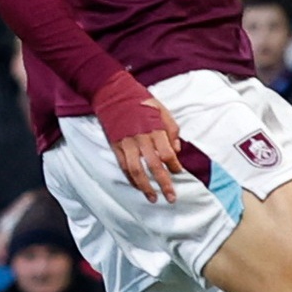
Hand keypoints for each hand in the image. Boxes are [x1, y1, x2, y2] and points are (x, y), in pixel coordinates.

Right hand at [92, 70, 183, 202]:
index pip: (167, 153)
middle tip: (171, 197)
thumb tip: (177, 150)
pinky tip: (138, 187)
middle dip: (164, 183)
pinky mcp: (115, 146)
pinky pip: (123, 166)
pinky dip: (131, 179)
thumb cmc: (141, 101)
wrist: (113, 93)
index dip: (174, 165)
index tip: (179, 173)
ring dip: (145, 186)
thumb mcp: (162, 110)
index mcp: (154, 128)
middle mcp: (140, 138)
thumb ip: (172, 129)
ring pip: (136, 170)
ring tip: (153, 198)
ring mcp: (126, 143)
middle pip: (154, 165)